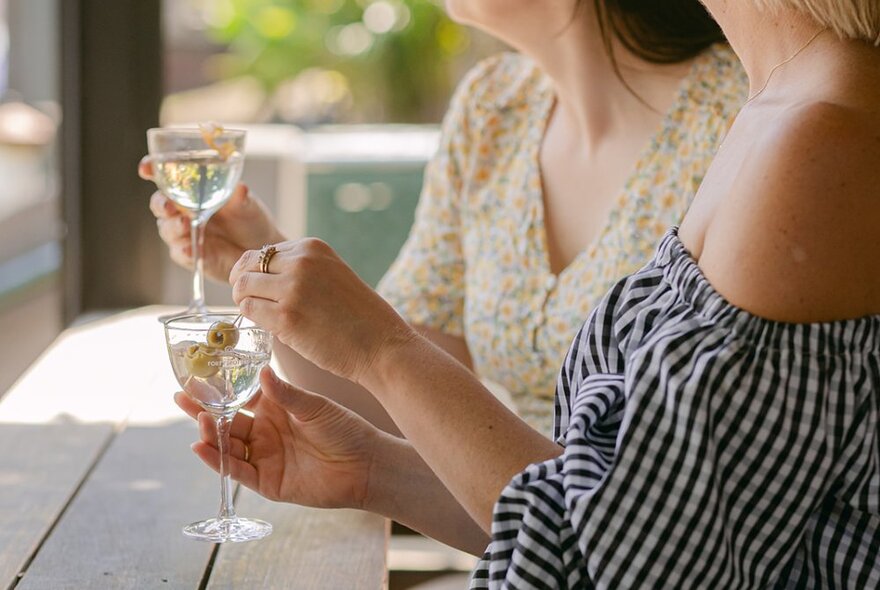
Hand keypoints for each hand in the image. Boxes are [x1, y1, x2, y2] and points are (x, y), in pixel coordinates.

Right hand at [141, 158, 285, 282]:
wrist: (260, 249)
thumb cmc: (249, 219)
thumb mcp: (248, 205)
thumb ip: (241, 197)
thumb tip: (241, 189)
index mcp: (190, 190)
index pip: (164, 176)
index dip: (151, 170)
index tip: (146, 168)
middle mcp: (182, 210)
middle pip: (160, 204)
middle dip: (161, 203)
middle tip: (169, 205)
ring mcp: (184, 233)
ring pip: (168, 229)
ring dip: (174, 226)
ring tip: (185, 224)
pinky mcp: (191, 254)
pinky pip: (182, 253)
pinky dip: (185, 250)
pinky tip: (190, 248)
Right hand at [176, 366, 379, 508]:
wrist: (364, 464)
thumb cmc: (345, 429)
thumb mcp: (314, 406)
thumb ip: (286, 394)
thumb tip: (261, 372)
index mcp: (275, 409)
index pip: (239, 397)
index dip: (218, 389)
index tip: (196, 376)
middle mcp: (264, 432)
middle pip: (226, 421)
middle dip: (202, 409)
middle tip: (180, 396)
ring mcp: (264, 456)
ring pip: (228, 445)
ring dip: (210, 433)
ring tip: (198, 418)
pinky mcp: (266, 481)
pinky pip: (236, 470)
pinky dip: (218, 460)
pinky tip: (201, 446)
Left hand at [229, 239, 417, 383]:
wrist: (382, 345)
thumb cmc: (359, 317)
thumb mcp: (332, 275)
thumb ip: (302, 270)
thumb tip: (262, 277)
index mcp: (312, 247)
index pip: (262, 252)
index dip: (255, 273)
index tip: (262, 290)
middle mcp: (300, 262)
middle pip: (247, 266)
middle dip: (244, 286)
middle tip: (253, 305)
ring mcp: (292, 288)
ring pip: (242, 288)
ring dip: (246, 303)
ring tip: (264, 317)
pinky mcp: (286, 317)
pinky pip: (249, 311)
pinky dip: (252, 320)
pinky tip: (271, 328)